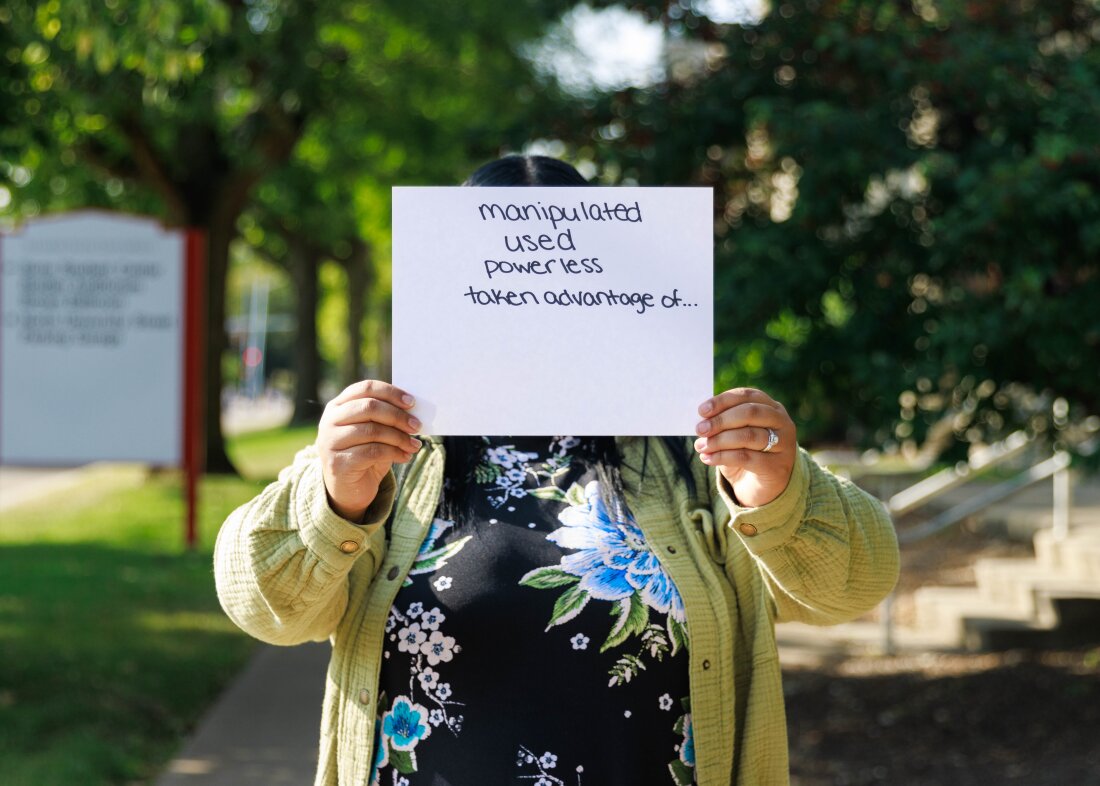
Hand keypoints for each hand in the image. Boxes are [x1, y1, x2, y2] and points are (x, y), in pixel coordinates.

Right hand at [316, 380, 421, 522]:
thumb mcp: (373, 432)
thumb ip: (384, 418)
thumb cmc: (364, 454)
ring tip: (414, 445)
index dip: (390, 392)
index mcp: (338, 406)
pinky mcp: (338, 462)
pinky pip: (373, 451)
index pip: (365, 388)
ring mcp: (330, 441)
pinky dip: (394, 453)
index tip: (411, 402)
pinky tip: (405, 456)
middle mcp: (329, 421)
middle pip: (369, 407)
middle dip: (398, 416)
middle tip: (417, 426)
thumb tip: (412, 411)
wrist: (348, 489)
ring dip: (399, 437)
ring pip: (372, 430)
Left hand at [693, 387, 796, 507]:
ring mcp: (784, 444)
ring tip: (701, 446)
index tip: (702, 410)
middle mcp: (782, 422)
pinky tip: (708, 459)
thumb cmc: (746, 454)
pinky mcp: (777, 466)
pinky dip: (722, 457)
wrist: (762, 487)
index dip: (723, 401)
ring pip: (748, 436)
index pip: (747, 396)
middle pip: (750, 413)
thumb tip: (702, 420)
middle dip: (721, 420)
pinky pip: (746, 457)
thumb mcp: (735, 434)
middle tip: (700, 429)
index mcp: (771, 407)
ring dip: (719, 440)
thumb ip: (723, 424)